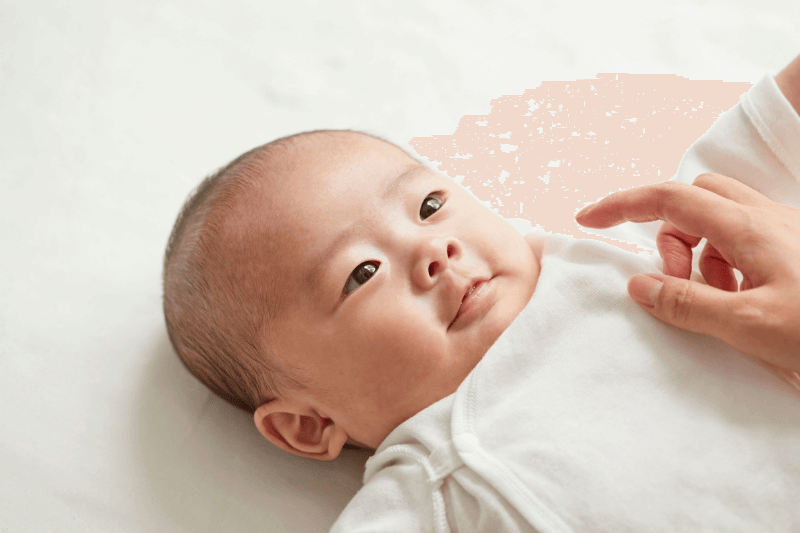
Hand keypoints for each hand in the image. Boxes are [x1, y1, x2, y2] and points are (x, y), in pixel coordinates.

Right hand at [575, 173, 799, 373]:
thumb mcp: (749, 325)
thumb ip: (687, 302)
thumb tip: (638, 284)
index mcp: (749, 229)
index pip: (668, 198)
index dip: (621, 204)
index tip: (587, 218)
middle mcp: (766, 219)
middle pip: (694, 198)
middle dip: (668, 231)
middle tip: (673, 279)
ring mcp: (784, 232)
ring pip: (720, 218)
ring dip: (699, 252)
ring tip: (714, 299)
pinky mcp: (794, 250)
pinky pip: (744, 239)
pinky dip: (725, 263)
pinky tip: (742, 302)